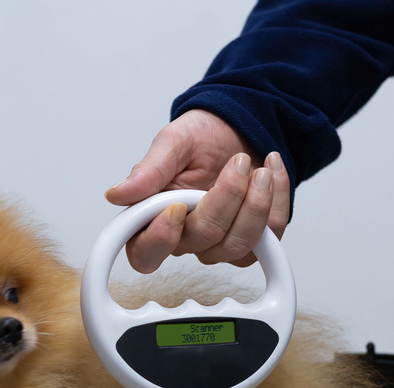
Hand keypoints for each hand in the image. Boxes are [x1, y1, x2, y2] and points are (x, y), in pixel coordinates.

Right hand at [106, 109, 289, 272]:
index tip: (177, 207)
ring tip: (260, 169)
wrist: (240, 127)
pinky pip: (270, 238)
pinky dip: (276, 201)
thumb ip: (149, 170)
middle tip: (238, 163)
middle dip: (226, 198)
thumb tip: (117, 194)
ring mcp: (220, 244)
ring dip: (255, 204)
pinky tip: (272, 171)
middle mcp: (185, 238)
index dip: (160, 239)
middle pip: (203, 241)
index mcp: (154, 218)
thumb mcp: (173, 142)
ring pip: (238, 246)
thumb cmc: (202, 136)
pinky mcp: (253, 242)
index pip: (145, 254)